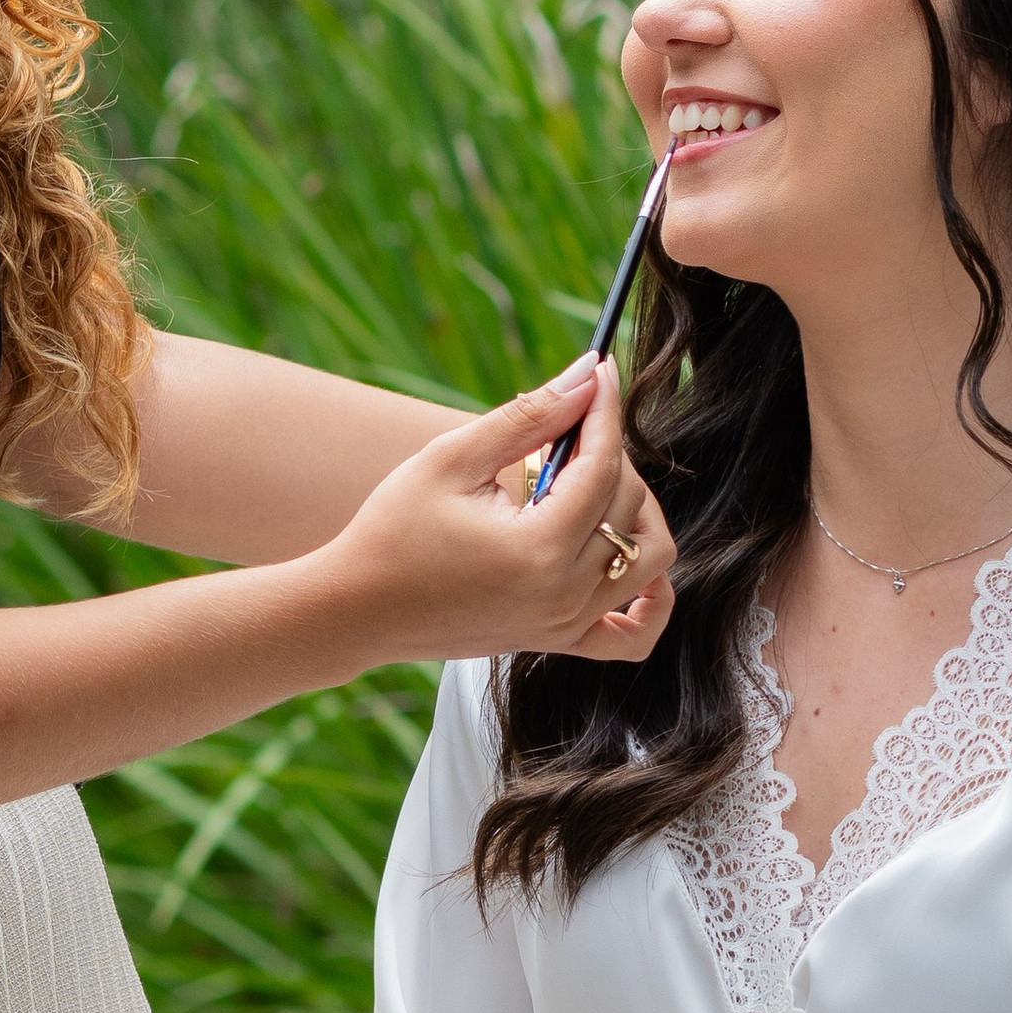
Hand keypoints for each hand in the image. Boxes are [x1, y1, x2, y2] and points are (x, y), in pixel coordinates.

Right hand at [312, 357, 674, 668]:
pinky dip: (653, 598)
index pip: (602, 466)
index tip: (601, 371)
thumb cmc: (395, 529)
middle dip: (608, 451)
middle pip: (629, 506)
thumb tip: (584, 377)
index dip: (604, 411)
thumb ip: (527, 417)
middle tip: (566, 426)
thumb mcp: (453, 459)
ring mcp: (566, 625)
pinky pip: (633, 635)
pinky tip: (631, 558)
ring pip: (648, 560)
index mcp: (538, 549)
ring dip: (635, 509)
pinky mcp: (557, 641)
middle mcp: (564, 595)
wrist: (359, 608)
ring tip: (588, 481)